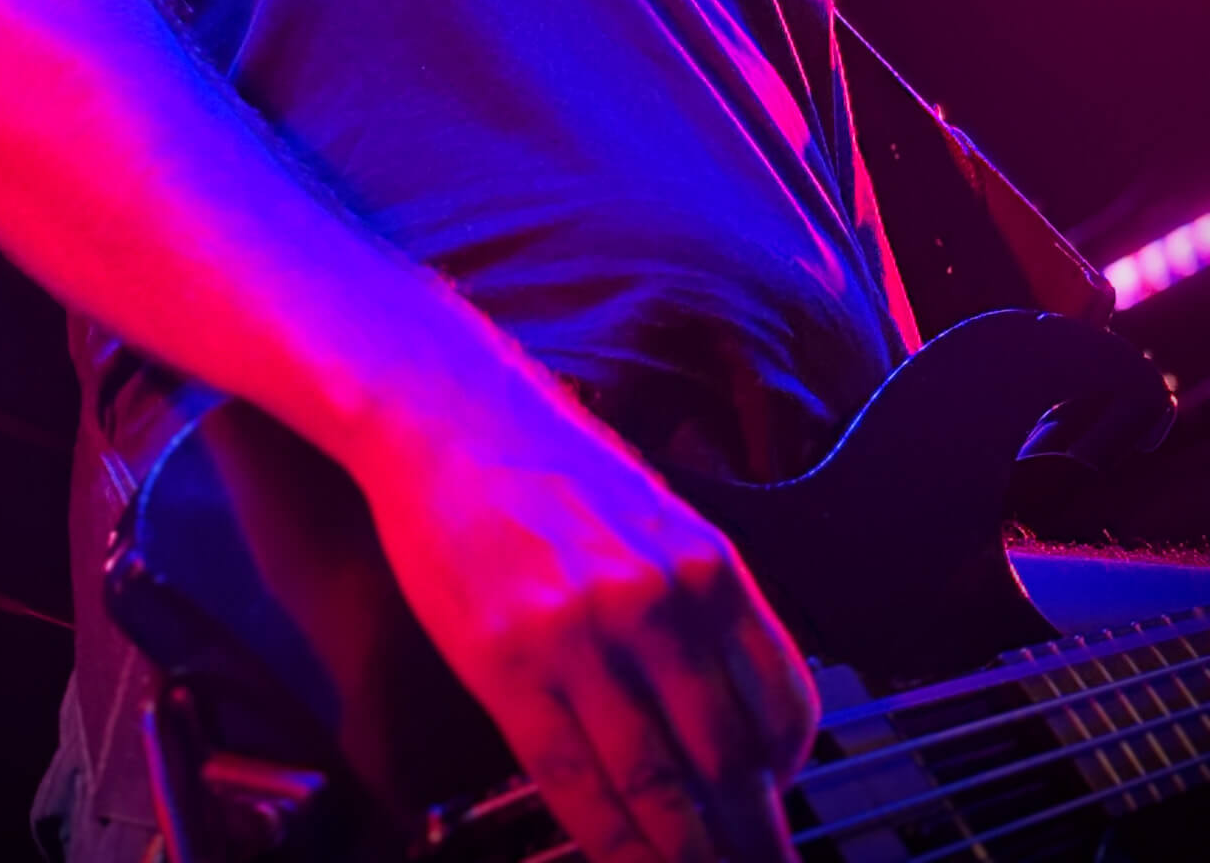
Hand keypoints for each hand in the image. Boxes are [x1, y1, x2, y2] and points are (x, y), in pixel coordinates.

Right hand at [362, 387, 816, 862]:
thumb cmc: (547, 461)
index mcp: (705, 561)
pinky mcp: (508, 665)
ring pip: (658, 787)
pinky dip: (611, 842)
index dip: (788, 773)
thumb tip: (731, 697)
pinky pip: (575, 782)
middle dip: (750, 835)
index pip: (781, 701)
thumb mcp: (653, 512)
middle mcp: (656, 602)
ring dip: (688, 854)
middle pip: (728, 760)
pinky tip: (628, 861)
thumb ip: (697, 597)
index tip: (779, 800)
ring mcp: (581, 638)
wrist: (447, 416)